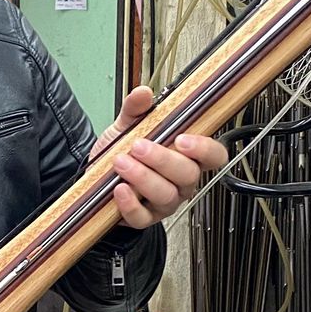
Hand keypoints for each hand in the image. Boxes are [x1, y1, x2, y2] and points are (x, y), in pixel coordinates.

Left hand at [90, 86, 225, 229]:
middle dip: (163, 159)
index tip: (183, 139)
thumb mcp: (128, 126)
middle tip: (139, 146)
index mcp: (187, 156)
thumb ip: (136, 109)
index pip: (214, 155)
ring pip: (166, 196)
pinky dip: (130, 204)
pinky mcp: (144, 218)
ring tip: (121, 162)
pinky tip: (118, 189)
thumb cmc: (123, 151)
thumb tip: (143, 93)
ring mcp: (165, 202)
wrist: (96, 176)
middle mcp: (181, 182)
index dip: (205, 149)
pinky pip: (142, 217)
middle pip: (188, 175)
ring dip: (143, 178)